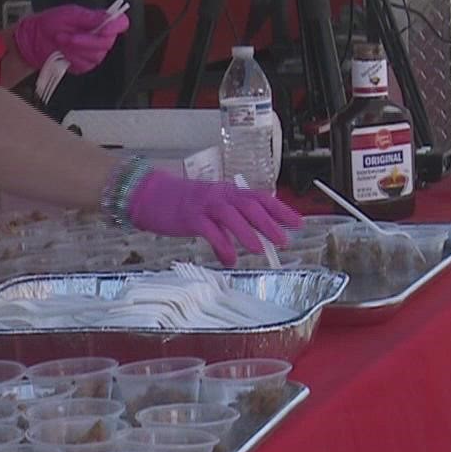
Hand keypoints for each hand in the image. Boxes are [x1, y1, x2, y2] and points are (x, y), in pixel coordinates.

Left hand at [13, 4, 129, 73]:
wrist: (34, 39)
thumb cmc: (50, 23)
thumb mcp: (69, 14)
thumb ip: (90, 17)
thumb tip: (109, 17)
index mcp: (100, 21)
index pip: (120, 23)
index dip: (115, 26)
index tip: (103, 27)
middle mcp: (100, 38)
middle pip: (107, 43)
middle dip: (85, 40)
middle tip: (68, 36)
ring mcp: (93, 53)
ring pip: (95, 56)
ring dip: (75, 49)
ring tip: (61, 41)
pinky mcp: (85, 65)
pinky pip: (85, 65)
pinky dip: (71, 59)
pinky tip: (62, 52)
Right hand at [127, 171, 302, 264]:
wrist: (152, 195)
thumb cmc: (185, 204)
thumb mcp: (212, 210)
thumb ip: (230, 225)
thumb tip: (244, 249)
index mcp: (230, 192)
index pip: (261, 197)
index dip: (281, 210)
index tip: (298, 223)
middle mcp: (221, 195)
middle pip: (250, 205)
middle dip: (269, 223)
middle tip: (284, 240)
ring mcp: (205, 205)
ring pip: (231, 215)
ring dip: (248, 233)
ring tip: (260, 250)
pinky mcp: (190, 217)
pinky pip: (209, 231)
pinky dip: (221, 245)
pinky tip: (229, 259)